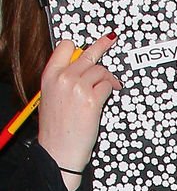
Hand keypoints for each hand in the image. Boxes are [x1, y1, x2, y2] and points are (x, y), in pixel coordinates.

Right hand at [35, 33, 118, 184]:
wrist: (59, 150)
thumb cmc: (56, 129)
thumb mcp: (51, 98)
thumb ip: (62, 81)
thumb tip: (79, 72)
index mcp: (50, 76)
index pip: (65, 47)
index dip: (79, 46)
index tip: (89, 43)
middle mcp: (63, 78)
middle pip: (88, 56)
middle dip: (102, 49)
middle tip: (111, 40)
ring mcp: (78, 87)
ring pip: (100, 70)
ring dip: (108, 77)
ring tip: (111, 84)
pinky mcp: (92, 100)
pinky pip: (107, 86)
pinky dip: (111, 89)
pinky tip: (110, 94)